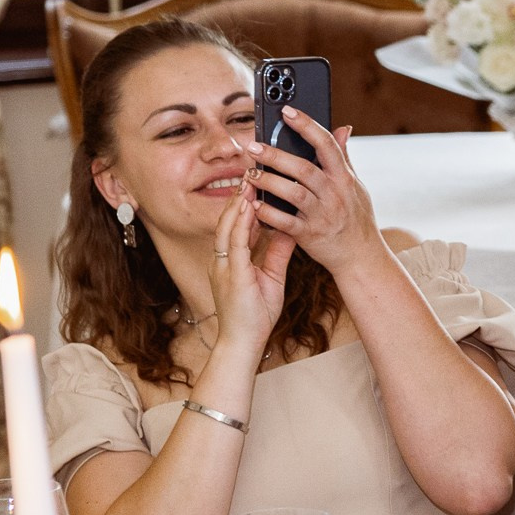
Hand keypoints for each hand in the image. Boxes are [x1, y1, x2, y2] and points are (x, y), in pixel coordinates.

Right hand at [206, 185, 294, 357]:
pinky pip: (235, 243)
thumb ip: (278, 252)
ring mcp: (224, 266)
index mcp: (233, 259)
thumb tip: (290, 229)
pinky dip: (242, 224)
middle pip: (230, 220)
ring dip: (239, 203)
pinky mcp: (231, 274)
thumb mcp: (272, 276)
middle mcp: (224, 259)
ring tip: (251, 180)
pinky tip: (250, 208)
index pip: (239, 224)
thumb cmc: (256, 313)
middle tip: (254, 171)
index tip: (259, 181)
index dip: (247, 203)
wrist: (244, 342)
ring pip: (229, 226)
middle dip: (241, 196)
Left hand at [246, 112, 383, 273]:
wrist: (361, 256)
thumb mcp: (356, 185)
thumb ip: (344, 157)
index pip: (326, 145)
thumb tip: (343, 128)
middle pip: (304, 169)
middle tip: (253, 145)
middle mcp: (335, 194)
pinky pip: (286, 222)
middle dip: (277, 155)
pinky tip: (253, 203)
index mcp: (344, 177)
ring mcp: (323, 214)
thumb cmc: (356, 218)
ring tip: (249, 173)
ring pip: (293, 194)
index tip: (287, 111)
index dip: (307, 125)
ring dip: (268, 182)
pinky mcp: (310, 234)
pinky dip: (268, 213)